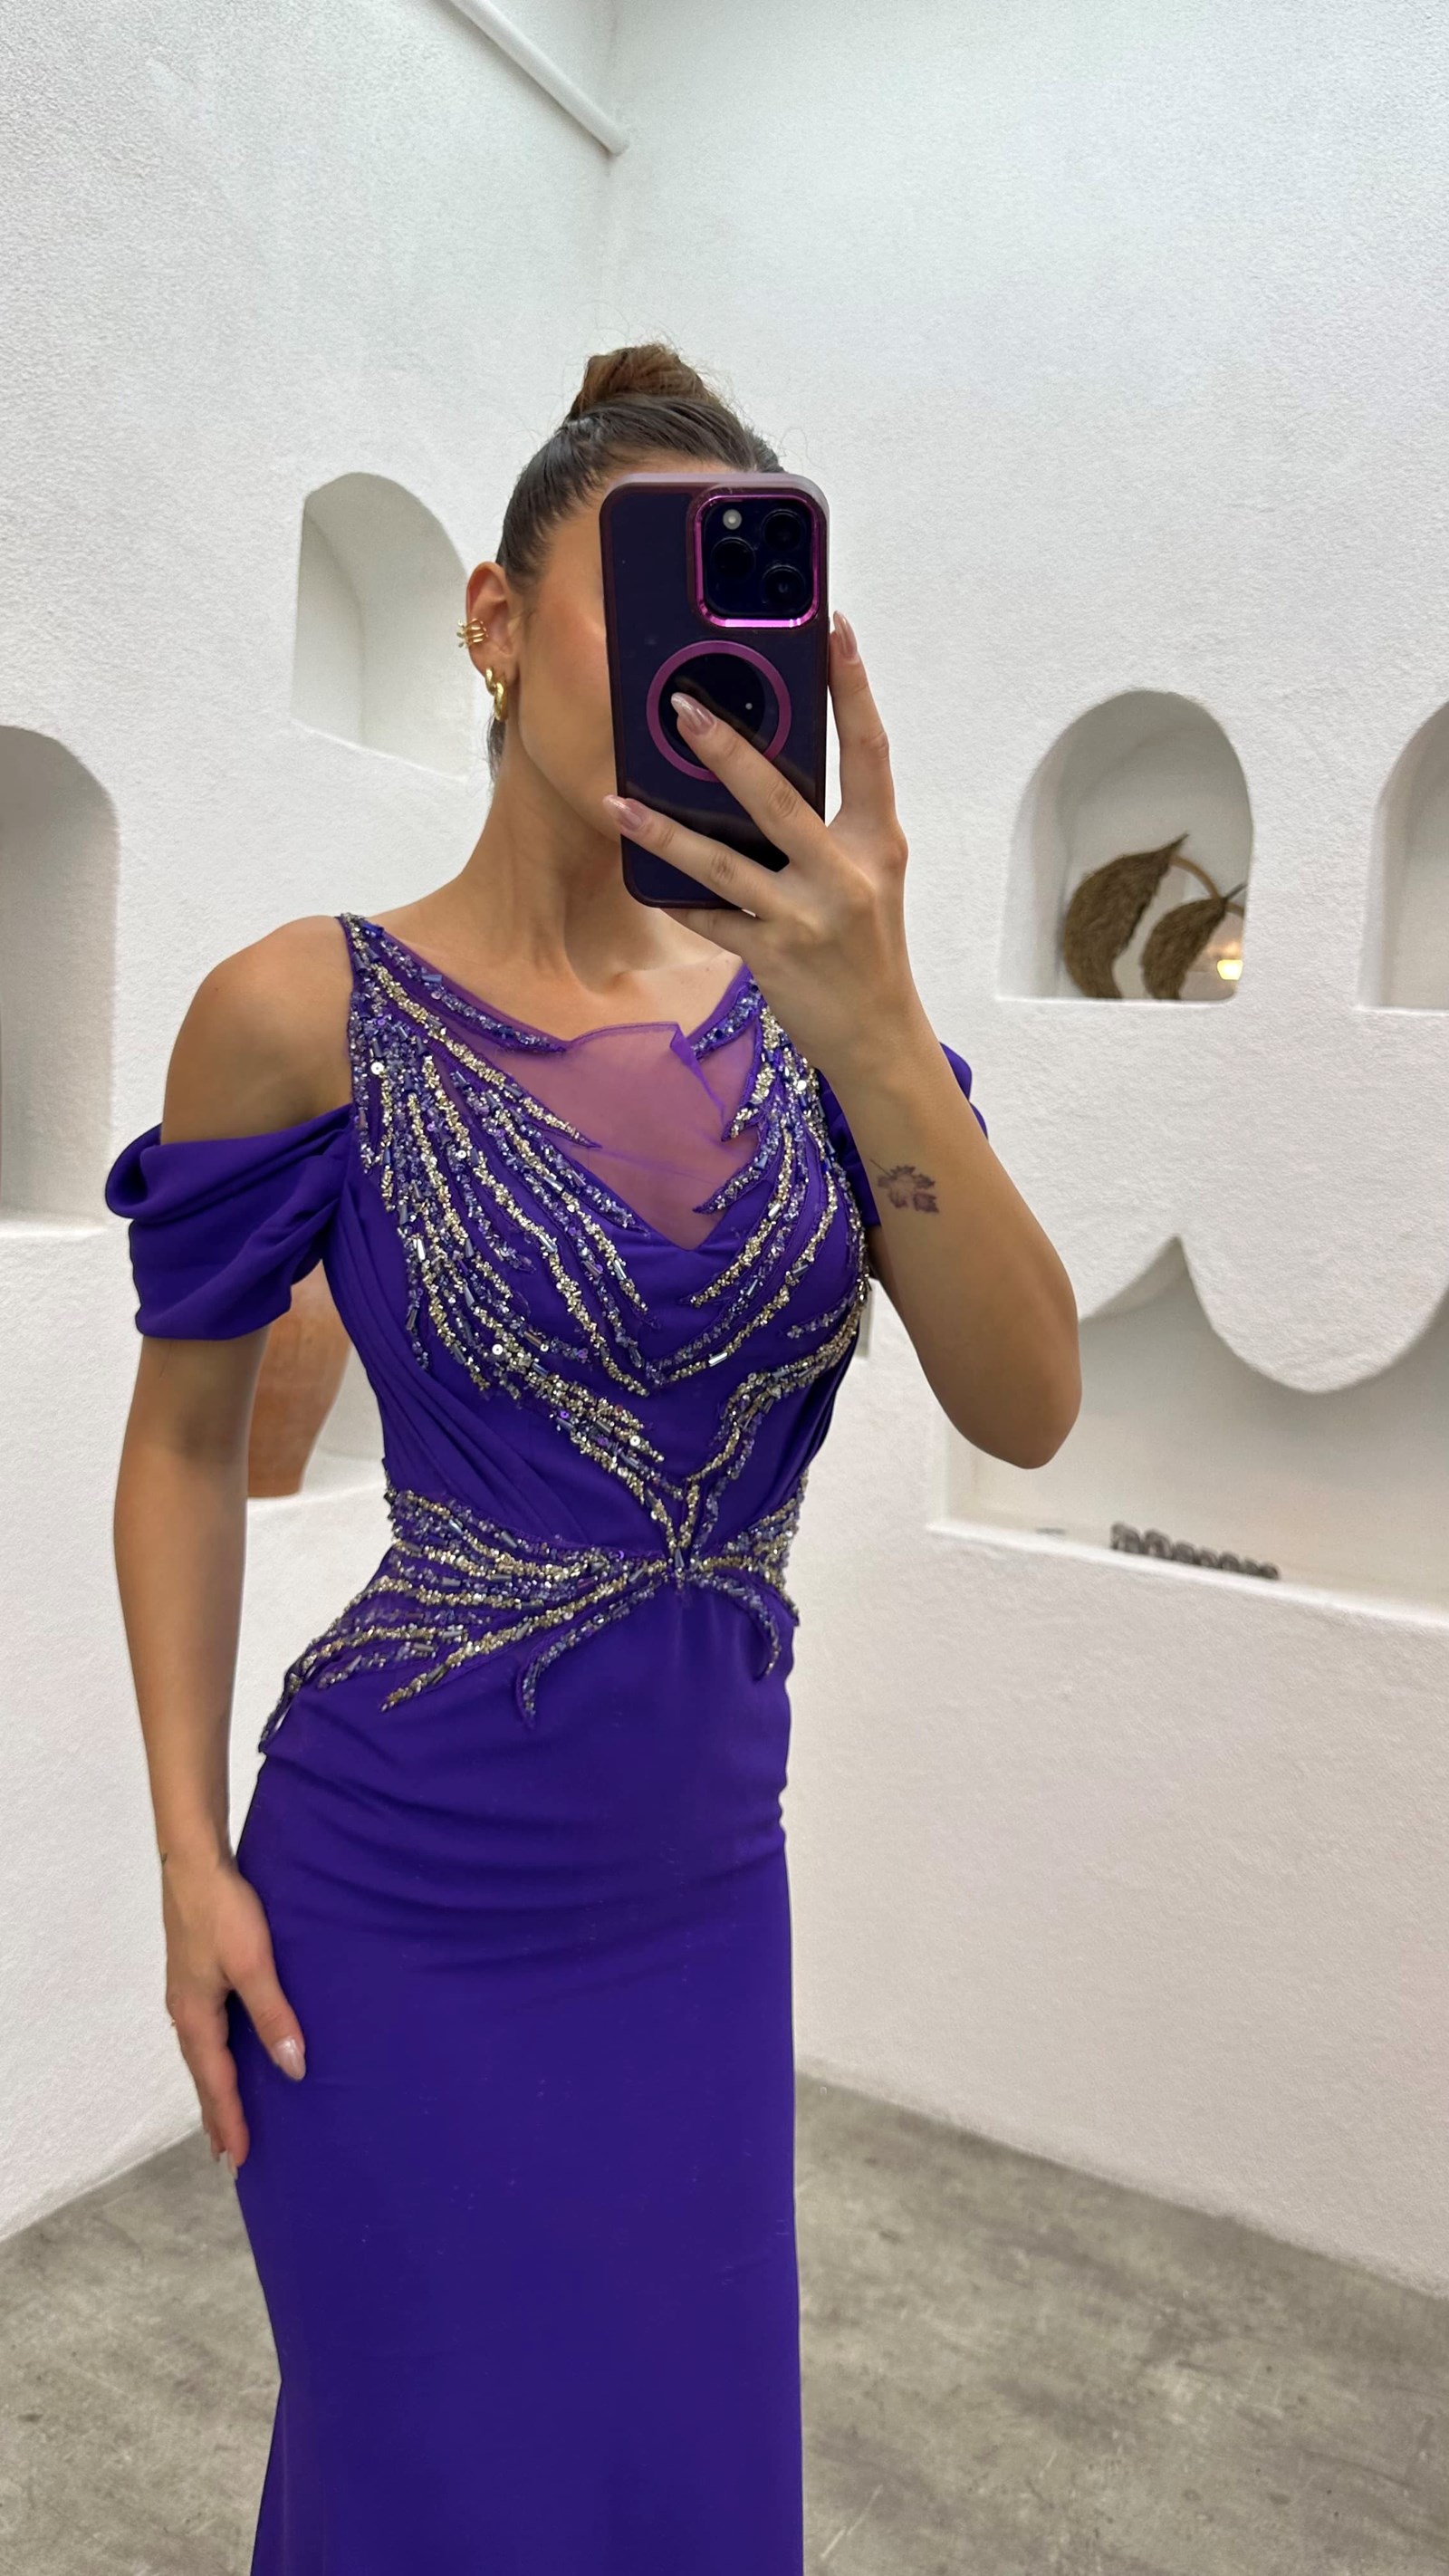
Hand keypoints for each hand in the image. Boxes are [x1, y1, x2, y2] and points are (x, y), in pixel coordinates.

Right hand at [161, 1848, 306, 2173]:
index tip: (240, 2160)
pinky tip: (226, 2054)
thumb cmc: (224, 1912)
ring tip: (227, 2116)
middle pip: (202, 2075)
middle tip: (229, 2154)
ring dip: (214, 2088)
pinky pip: (205, 2033)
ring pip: (202, 2054)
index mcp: (196, 2016)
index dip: (230, 2120)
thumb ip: (274, 2016)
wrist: (193, 1864)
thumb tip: (293, 2069)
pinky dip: (214, 2058)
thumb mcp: (255, 1965)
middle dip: (216, 2115)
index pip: (215, 2082)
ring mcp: (186, 1994)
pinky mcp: (194, 1976)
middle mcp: (185, 2012)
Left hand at [602, 611, 935, 1092]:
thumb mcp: (867, 878)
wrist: (880, 1035)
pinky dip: (676, 898)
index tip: (834, 631)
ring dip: (665, 832)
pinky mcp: (773, 956)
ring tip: (619, 801)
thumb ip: (829, 829)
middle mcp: (846, 874)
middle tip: (682, 707)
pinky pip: (710, 919)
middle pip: (780, 798)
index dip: (854, 688)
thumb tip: (759, 773)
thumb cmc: (868, 947)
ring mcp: (807, 917)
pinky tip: (639, 876)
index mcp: (877, 841)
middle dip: (727, 750)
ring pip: (724, 863)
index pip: (870, 750)